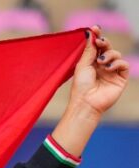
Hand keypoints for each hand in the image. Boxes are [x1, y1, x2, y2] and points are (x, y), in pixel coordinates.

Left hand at [51, 27, 129, 157]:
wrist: (86, 103)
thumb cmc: (80, 86)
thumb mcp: (82, 65)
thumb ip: (88, 50)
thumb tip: (90, 33)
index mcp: (91, 62)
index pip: (97, 47)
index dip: (97, 37)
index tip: (95, 29)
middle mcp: (102, 65)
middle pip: (108, 48)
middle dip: (104, 43)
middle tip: (99, 42)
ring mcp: (112, 71)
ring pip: (117, 54)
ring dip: (109, 55)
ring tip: (101, 62)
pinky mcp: (120, 78)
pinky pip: (124, 64)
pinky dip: (117, 63)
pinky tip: (108, 68)